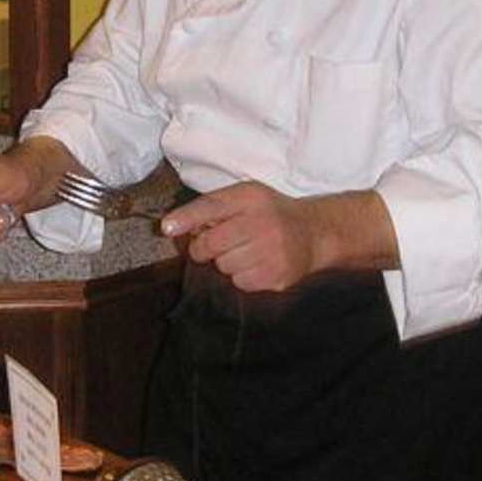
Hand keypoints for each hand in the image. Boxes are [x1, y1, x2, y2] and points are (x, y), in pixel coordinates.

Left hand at [161, 182, 327, 291]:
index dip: (186, 218)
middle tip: (219, 243)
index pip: (211, 207)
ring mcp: (272, 251)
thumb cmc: (270, 213)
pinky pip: (240, 283)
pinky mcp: (277, 275)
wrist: (315, 233)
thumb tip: (174, 227)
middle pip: (211, 244)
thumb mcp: (245, 197)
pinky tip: (258, 263)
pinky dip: (243, 276)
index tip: (166, 228)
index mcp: (250, 198)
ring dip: (227, 262)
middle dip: (205, 247)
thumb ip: (213, 207)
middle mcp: (262, 223)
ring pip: (224, 266)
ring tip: (247, 251)